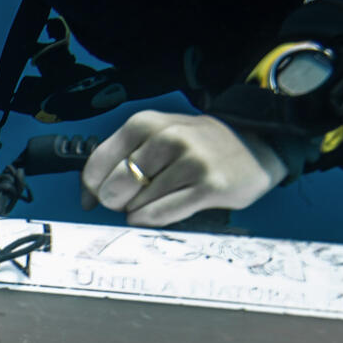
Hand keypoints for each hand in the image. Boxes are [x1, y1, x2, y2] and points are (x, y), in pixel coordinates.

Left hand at [81, 111, 286, 226]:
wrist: (255, 144)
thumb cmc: (195, 146)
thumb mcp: (155, 137)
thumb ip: (119, 160)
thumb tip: (87, 199)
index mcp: (144, 123)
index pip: (96, 164)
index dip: (92, 188)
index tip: (99, 196)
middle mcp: (166, 138)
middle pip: (115, 187)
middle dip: (118, 201)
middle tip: (134, 198)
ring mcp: (189, 161)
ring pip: (138, 204)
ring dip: (141, 210)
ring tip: (160, 197)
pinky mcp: (209, 186)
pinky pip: (162, 214)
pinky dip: (153, 219)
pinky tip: (158, 212)